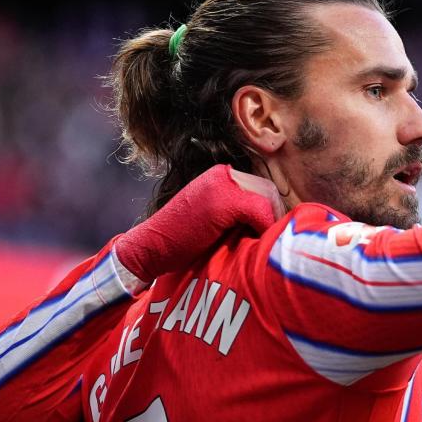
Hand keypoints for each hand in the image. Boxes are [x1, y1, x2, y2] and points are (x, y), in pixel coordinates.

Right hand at [113, 163, 282, 280]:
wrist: (149, 247)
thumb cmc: (180, 242)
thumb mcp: (212, 219)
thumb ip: (236, 214)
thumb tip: (272, 225)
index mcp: (219, 176)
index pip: (261, 188)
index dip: (266, 213)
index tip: (263, 233)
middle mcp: (223, 174)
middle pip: (268, 191)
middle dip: (270, 217)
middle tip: (265, 241)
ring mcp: (224, 184)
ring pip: (267, 200)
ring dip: (267, 224)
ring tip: (256, 244)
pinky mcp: (225, 200)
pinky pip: (261, 212)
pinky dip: (262, 229)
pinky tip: (250, 243)